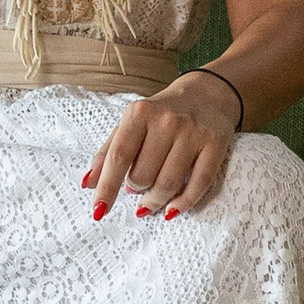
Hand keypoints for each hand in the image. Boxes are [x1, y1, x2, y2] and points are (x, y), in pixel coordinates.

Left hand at [82, 71, 243, 222]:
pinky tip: (172, 209)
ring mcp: (193, 132)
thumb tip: (88, 184)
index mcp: (139, 113)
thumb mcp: (131, 123)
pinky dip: (183, 203)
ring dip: (155, 201)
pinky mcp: (215, 144)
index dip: (107, 187)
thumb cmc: (162, 113)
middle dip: (136, 189)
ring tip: (151, 201)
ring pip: (168, 184)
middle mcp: (167, 121)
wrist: (208, 91)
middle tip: (138, 187)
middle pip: (143, 175)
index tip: (99, 211)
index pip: (118, 157)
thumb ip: (108, 152)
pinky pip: (199, 184)